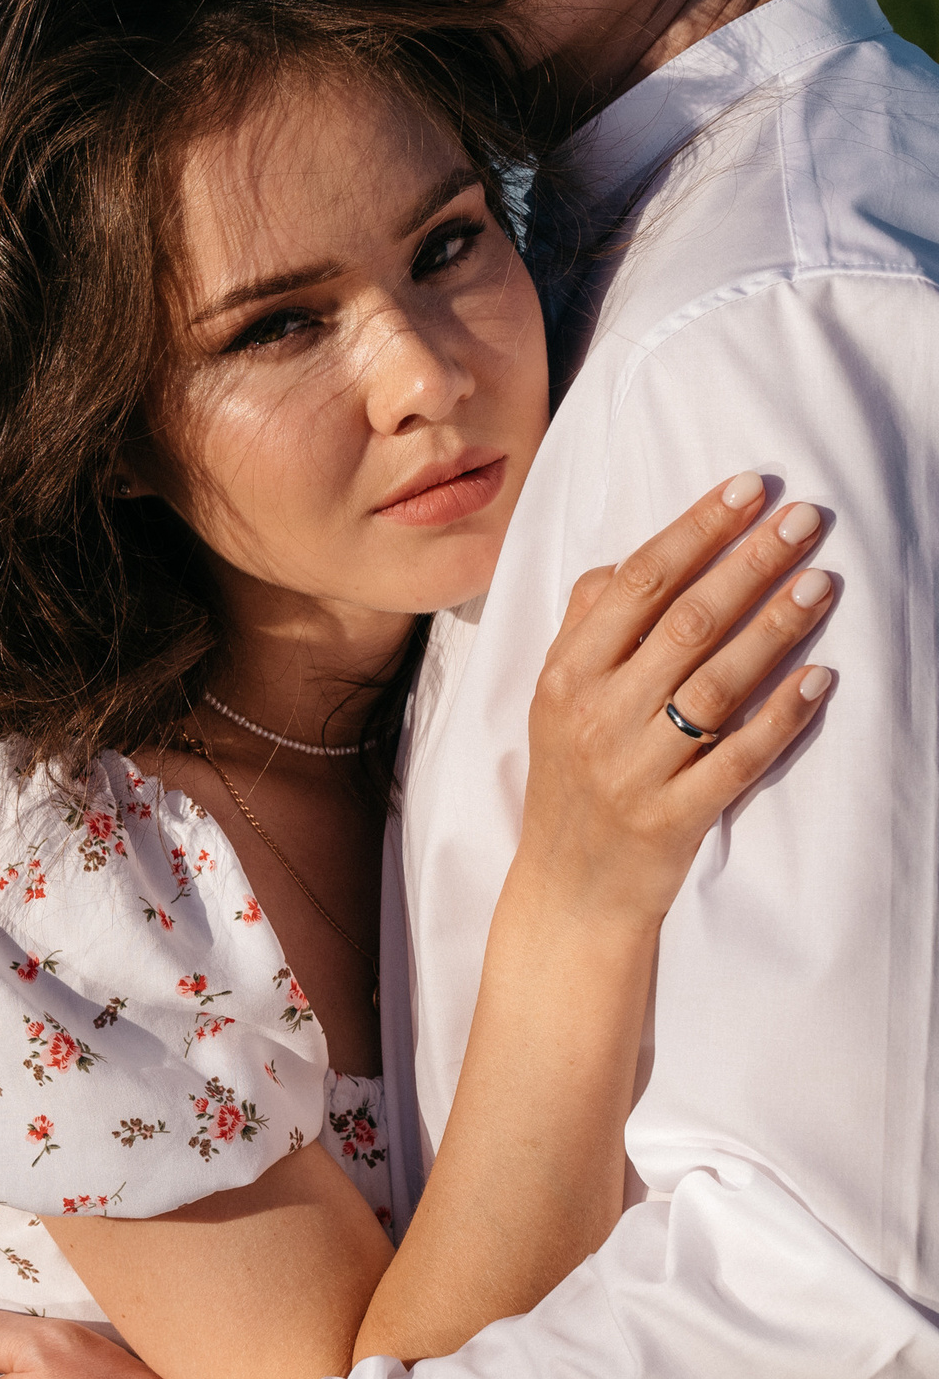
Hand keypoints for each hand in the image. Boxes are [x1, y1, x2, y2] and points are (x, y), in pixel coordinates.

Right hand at [522, 470, 834, 930]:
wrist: (570, 887)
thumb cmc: (572, 778)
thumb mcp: (555, 700)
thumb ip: (585, 629)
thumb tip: (624, 564)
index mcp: (564, 675)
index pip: (634, 584)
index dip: (694, 532)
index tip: (746, 491)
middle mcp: (595, 714)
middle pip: (683, 623)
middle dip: (748, 563)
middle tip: (804, 520)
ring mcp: (634, 767)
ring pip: (715, 684)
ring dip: (774, 628)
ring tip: (822, 583)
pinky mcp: (673, 816)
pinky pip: (737, 757)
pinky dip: (781, 716)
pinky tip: (820, 677)